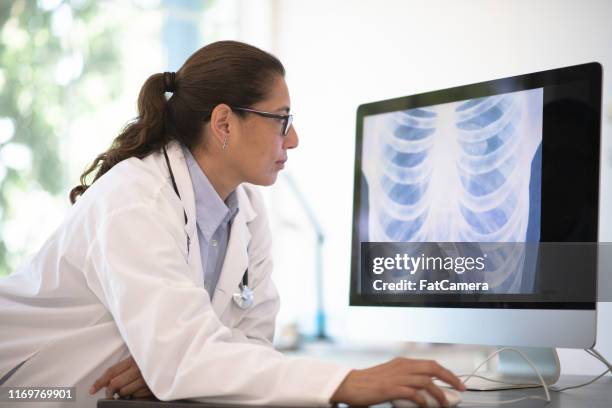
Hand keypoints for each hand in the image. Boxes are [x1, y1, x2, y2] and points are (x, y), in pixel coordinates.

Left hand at [89, 356, 152, 398]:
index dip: (99, 381)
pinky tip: (139, 389)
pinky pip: (136, 396)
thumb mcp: (138, 358)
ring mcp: (145, 379)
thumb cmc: (154, 357)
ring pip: (124, 392)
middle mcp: (139, 369)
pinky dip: (135, 395)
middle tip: (111, 393)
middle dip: (110, 391)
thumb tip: (108, 381)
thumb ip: (124, 367)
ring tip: (130, 388)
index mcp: (134, 359)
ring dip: (124, 393)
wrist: (175, 358)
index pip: (111, 371)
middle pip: (115, 384)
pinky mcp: (152, 388)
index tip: (92, 390)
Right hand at [330, 357, 465, 406]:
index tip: (456, 381)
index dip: (446, 372)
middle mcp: (402, 367)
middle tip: (460, 389)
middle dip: (450, 378)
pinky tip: (425, 406)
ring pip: (426, 381)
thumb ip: (406, 380)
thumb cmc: (368, 382)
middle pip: (433, 368)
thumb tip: (423, 391)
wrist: (350, 384)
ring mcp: (397, 377)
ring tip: (445, 403)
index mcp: (402, 362)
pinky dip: (423, 400)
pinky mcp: (391, 389)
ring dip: (439, 393)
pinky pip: (413, 394)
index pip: (431, 364)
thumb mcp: (390, 376)